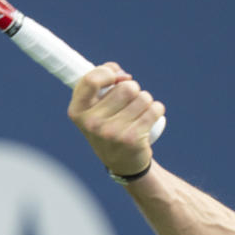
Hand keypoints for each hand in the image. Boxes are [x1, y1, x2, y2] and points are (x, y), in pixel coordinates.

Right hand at [68, 62, 165, 176]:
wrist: (123, 162)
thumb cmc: (109, 125)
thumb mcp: (95, 107)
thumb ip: (102, 83)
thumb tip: (122, 73)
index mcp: (77, 111)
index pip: (91, 80)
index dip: (108, 72)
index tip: (116, 77)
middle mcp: (92, 123)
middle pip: (126, 87)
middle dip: (133, 89)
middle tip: (130, 102)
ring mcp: (112, 132)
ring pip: (143, 97)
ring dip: (145, 100)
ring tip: (139, 112)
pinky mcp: (132, 139)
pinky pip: (155, 109)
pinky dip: (157, 109)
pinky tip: (151, 117)